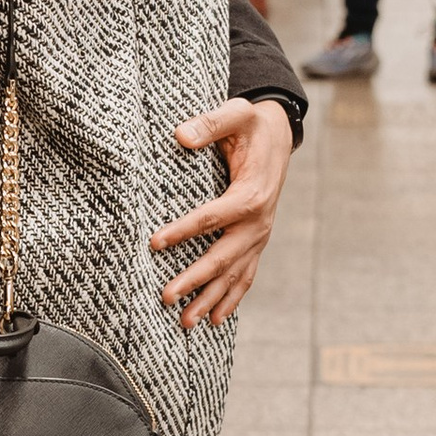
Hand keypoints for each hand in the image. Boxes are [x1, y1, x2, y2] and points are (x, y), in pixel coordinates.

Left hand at [149, 97, 293, 329]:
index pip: (213, 216)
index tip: (155, 242)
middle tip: (166, 297)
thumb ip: (210, 123)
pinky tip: (216, 320)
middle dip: (195, 279)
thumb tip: (181, 135)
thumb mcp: (237, 113)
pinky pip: (246, 274)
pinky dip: (232, 298)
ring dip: (211, 299)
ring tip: (186, 322)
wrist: (280, 134)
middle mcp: (259, 220)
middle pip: (224, 255)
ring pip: (235, 274)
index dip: (184, 230)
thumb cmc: (253, 124)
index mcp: (252, 193)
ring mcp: (260, 234)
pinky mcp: (257, 240)